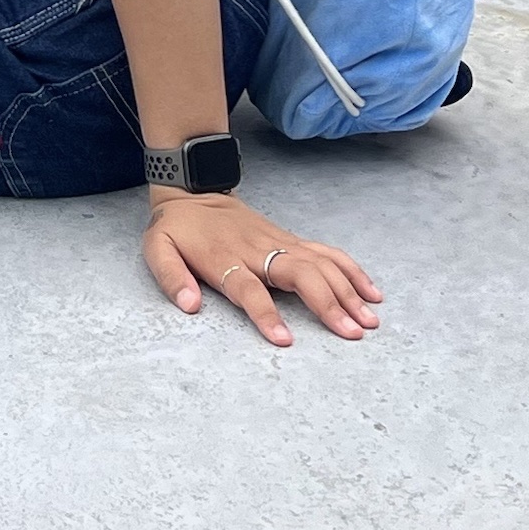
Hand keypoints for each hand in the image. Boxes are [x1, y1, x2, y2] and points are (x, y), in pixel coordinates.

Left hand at [142, 190, 381, 346]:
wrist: (194, 189)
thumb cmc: (177, 228)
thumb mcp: (157, 248)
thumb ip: (170, 277)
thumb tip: (189, 305)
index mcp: (226, 258)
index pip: (249, 289)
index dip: (265, 313)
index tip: (285, 339)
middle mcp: (259, 250)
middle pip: (299, 275)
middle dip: (328, 304)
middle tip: (352, 333)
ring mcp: (280, 243)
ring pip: (321, 264)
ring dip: (348, 291)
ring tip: (370, 320)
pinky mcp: (292, 240)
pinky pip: (327, 254)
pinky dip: (352, 271)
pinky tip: (371, 292)